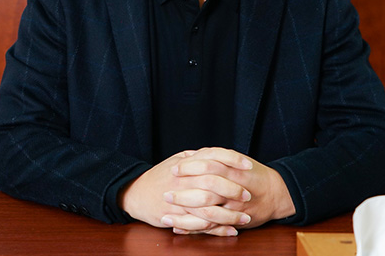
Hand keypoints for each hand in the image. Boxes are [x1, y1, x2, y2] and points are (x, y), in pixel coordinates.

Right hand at [119, 150, 251, 235]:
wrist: (136, 193)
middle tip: (248, 194)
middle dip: (234, 189)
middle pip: (213, 183)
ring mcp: (179, 201)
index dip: (233, 160)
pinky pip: (200, 225)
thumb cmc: (158, 176)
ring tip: (246, 217)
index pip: (214, 157)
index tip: (248, 165)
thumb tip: (215, 153)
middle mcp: (183, 182)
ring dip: (230, 215)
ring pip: (209, 208)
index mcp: (185, 165)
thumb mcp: (175, 160)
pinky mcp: (176, 218)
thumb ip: (195, 156)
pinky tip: (230, 230)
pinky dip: (217, 230)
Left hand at [167, 148, 295, 231]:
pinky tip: (179, 227)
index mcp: (233, 170)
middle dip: (183, 193)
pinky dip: (194, 229)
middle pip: (205, 190)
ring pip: (207, 212)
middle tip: (165, 194)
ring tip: (166, 215)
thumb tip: (190, 155)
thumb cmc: (253, 174)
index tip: (174, 168)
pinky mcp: (234, 221)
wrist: (277, 193)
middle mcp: (233, 189)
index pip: (208, 165)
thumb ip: (215, 157)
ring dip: (184, 215)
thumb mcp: (236, 160)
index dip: (189, 167)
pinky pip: (212, 227)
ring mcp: (234, 208)